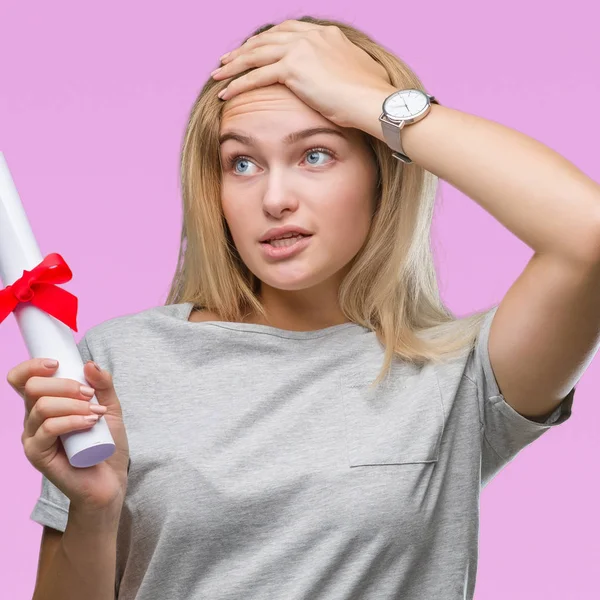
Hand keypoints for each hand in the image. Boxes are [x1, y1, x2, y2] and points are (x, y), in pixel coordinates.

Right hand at [7, 358, 129, 512]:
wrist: (109, 480)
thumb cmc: (106, 444)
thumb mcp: (110, 407)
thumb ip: (103, 385)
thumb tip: (89, 364)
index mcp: (44, 404)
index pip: (23, 379)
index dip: (33, 366)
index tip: (58, 364)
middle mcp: (33, 419)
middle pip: (33, 387)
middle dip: (66, 384)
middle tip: (90, 394)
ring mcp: (33, 437)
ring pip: (42, 407)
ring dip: (73, 404)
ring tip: (96, 413)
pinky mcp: (37, 454)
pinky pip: (48, 429)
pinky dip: (72, 421)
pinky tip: (90, 423)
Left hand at [211, 19, 394, 135]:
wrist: (375, 101)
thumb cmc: (371, 96)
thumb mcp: (358, 74)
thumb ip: (344, 69)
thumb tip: (343, 79)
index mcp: (326, 35)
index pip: (287, 32)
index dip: (267, 42)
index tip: (254, 51)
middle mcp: (311, 36)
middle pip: (267, 39)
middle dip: (245, 50)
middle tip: (228, 60)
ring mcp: (301, 50)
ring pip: (257, 54)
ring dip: (235, 64)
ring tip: (219, 74)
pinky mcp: (294, 68)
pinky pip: (258, 75)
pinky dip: (239, 83)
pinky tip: (226, 92)